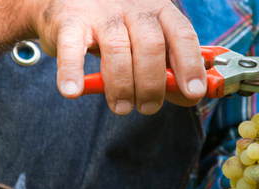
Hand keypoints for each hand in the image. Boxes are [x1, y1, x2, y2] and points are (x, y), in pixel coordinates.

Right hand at [29, 0, 207, 114]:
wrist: (64, 3)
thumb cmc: (115, 30)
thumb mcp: (145, 40)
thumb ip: (167, 67)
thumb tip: (189, 97)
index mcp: (158, 9)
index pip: (182, 34)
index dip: (190, 64)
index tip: (193, 91)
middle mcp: (132, 7)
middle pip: (151, 44)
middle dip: (152, 84)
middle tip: (148, 107)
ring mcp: (100, 13)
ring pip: (117, 49)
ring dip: (121, 86)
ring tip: (121, 107)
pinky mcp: (69, 21)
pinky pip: (72, 49)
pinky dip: (72, 72)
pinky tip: (73, 90)